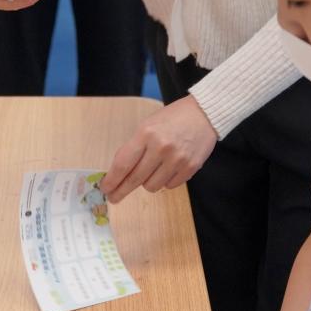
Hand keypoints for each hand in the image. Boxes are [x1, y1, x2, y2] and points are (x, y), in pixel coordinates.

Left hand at [99, 96, 217, 200]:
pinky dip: (165, 181)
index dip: (112, 180)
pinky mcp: (190, 168)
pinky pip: (169, 186)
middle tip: (115, 197)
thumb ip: (134, 147)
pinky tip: (169, 168)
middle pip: (135, 179)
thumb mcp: (148, 126)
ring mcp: (177, 159)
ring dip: (148, 182)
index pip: (124, 164)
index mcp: (146, 133)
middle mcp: (161, 147)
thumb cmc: (172, 119)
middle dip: (122, 190)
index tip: (106, 188)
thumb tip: (119, 173)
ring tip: (153, 169)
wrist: (204, 114)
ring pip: (152, 186)